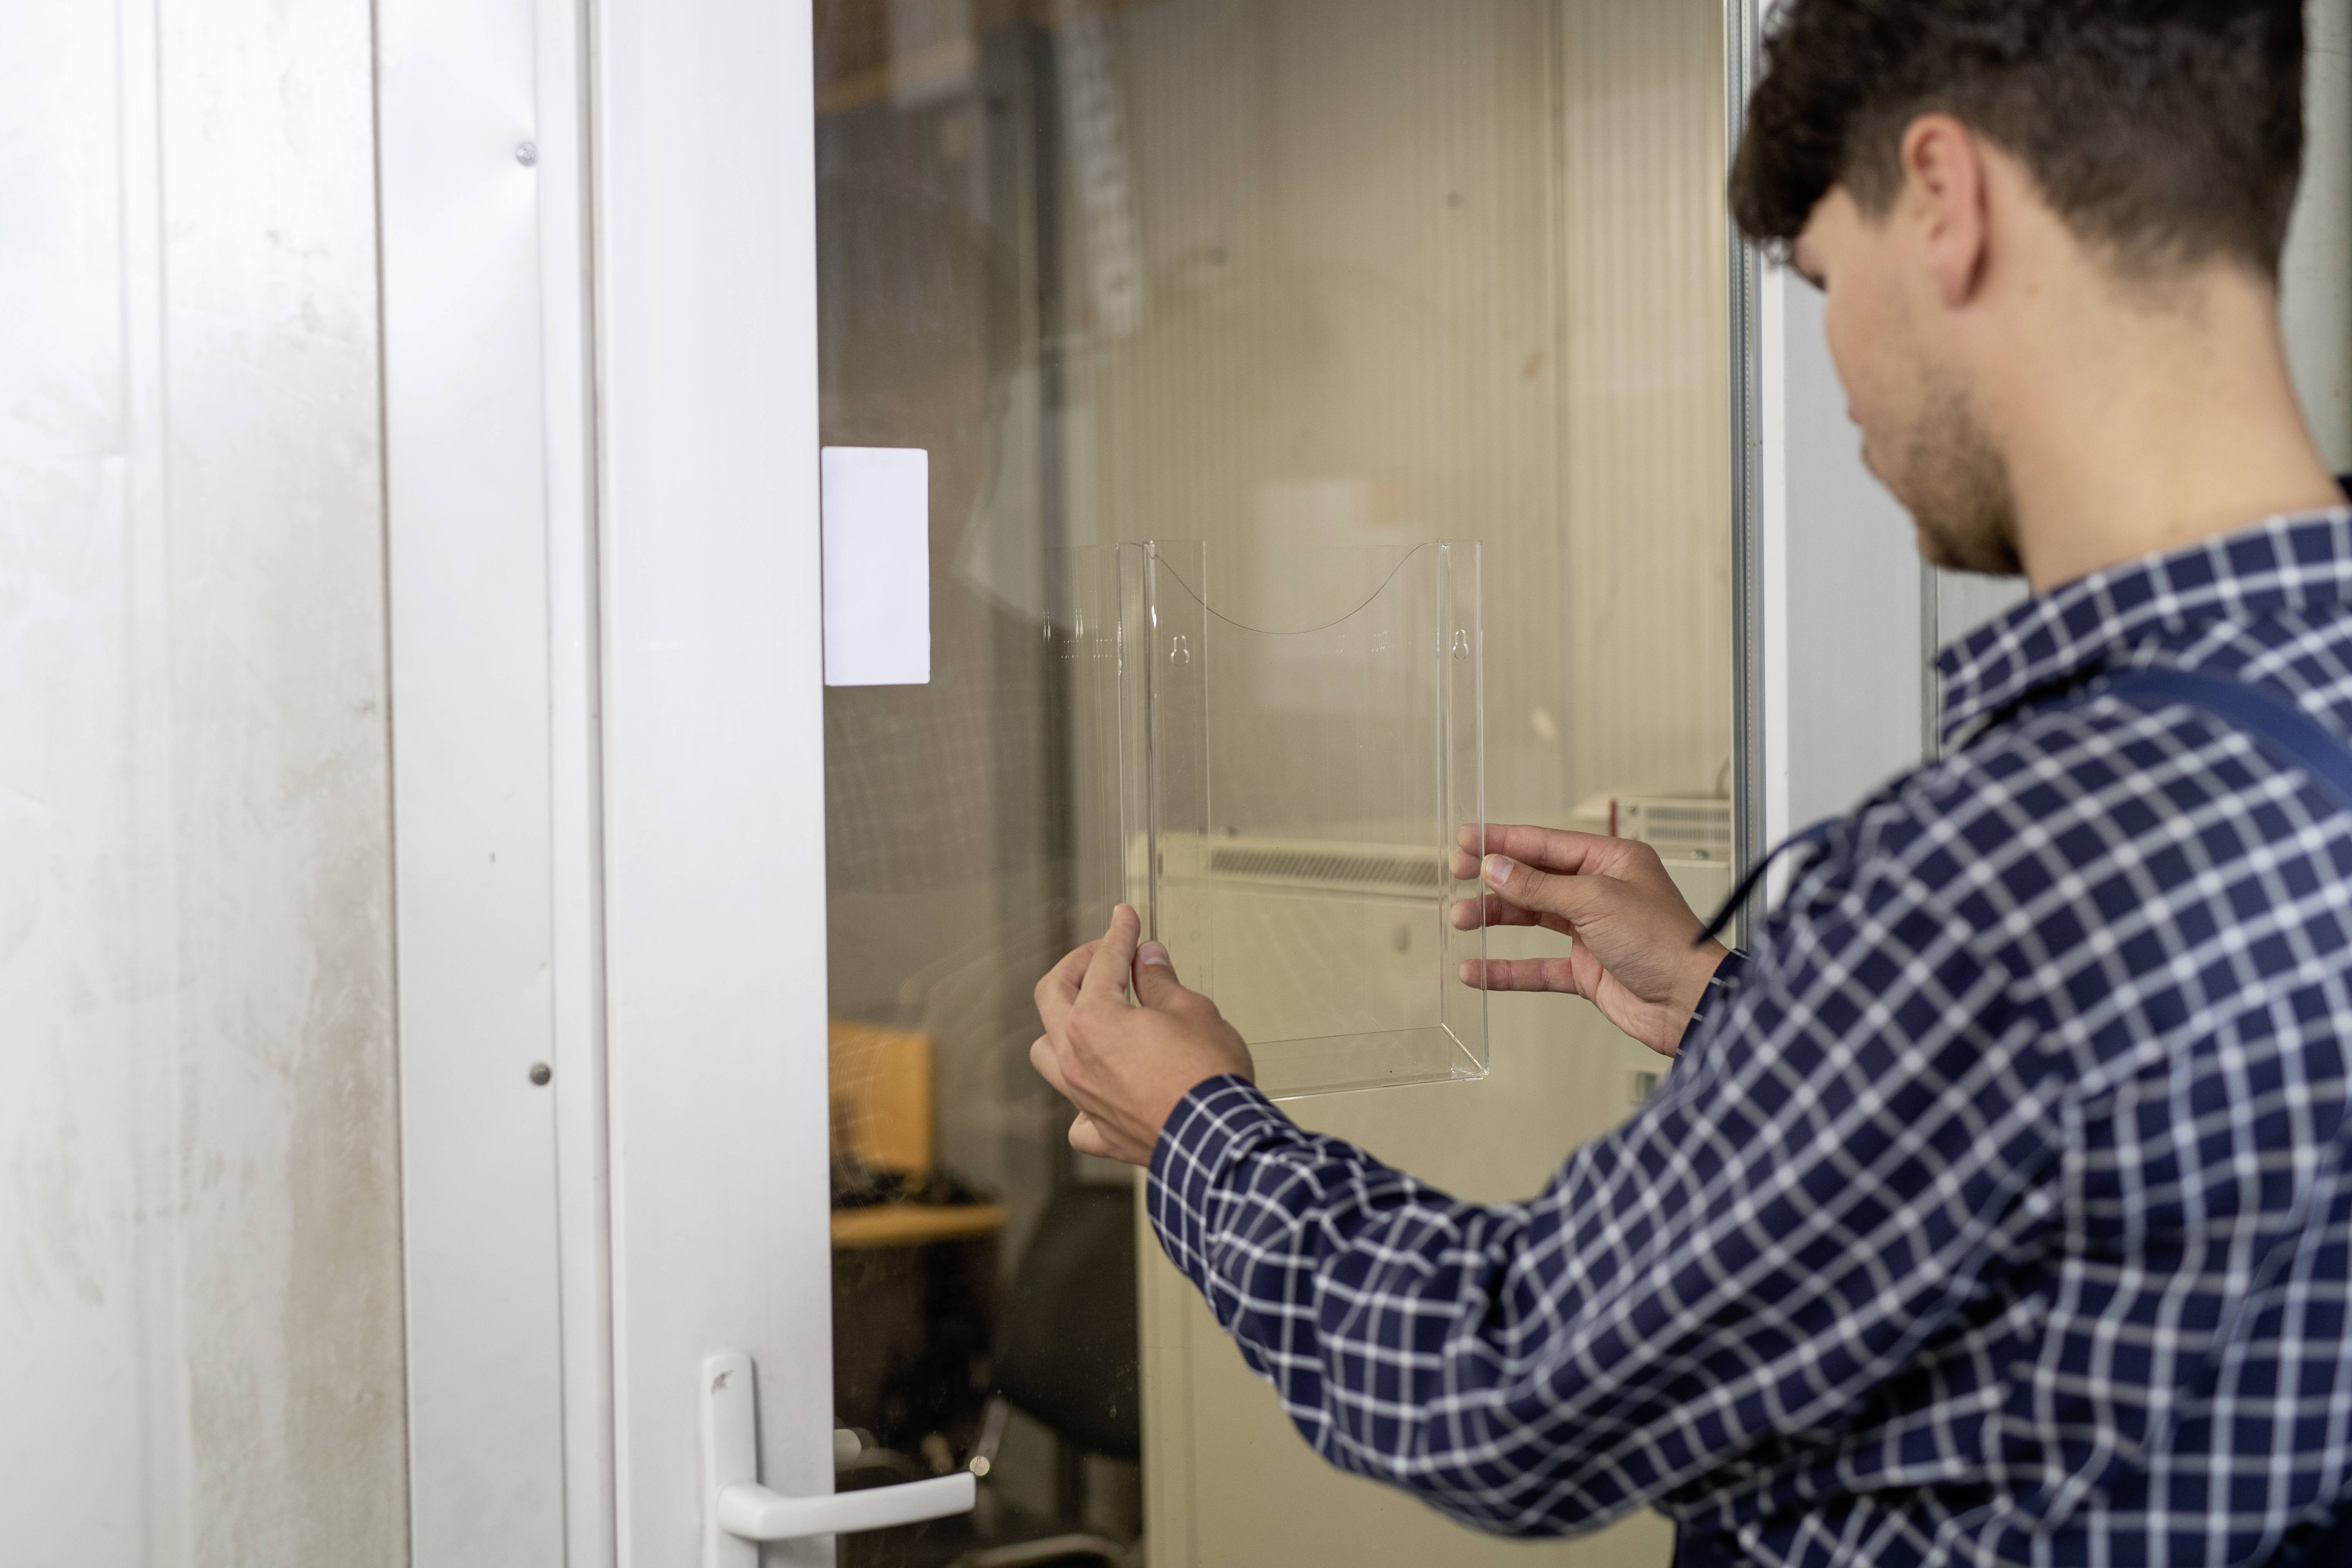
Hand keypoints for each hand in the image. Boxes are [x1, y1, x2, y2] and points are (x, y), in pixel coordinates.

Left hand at [1031, 906, 1255, 1164]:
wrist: (1218, 1139)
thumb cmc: (1207, 1076)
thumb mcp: (1192, 1011)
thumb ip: (1161, 982)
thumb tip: (1148, 960)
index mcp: (1094, 1020)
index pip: (1103, 962)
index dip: (1118, 934)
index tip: (1125, 918)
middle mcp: (1075, 1058)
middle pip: (1052, 995)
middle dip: (1078, 965)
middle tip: (1106, 953)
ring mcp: (1083, 1098)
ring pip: (1047, 1052)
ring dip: (1062, 1025)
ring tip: (1090, 1013)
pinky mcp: (1101, 1133)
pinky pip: (1077, 1116)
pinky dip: (1083, 1099)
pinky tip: (1101, 1088)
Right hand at [1452, 824, 1727, 1056]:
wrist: (1689, 1003)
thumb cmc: (1663, 942)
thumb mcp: (1595, 901)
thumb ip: (1540, 885)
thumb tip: (1497, 868)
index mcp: (1611, 862)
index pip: (1547, 843)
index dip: (1504, 841)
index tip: (1468, 839)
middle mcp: (1601, 892)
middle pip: (1535, 878)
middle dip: (1494, 877)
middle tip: (1458, 874)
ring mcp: (1592, 931)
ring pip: (1532, 918)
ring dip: (1495, 918)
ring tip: (1462, 920)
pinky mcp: (1587, 970)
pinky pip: (1538, 966)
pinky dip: (1507, 969)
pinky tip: (1478, 971)